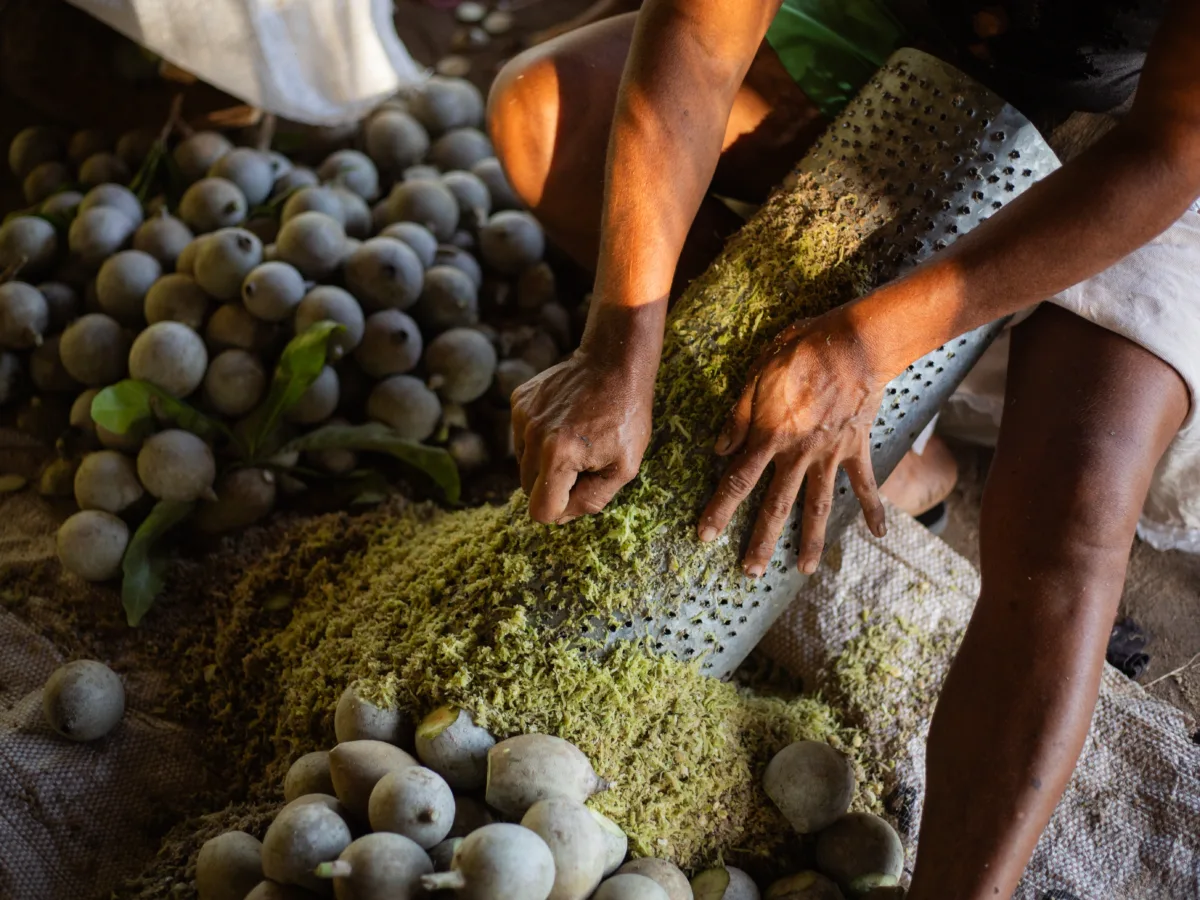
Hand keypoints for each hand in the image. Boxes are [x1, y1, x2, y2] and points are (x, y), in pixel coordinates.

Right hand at [512, 350, 653, 523]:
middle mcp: (533, 436)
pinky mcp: (519, 401)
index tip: (580, 491)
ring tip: (575, 440)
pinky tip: (564, 422)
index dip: (562, 509)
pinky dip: (540, 438)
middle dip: (554, 485)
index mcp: (558, 456)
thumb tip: (562, 516)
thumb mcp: (624, 467)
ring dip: (545, 462)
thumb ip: (592, 500)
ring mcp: (523, 416)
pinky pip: (521, 438)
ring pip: (523, 464)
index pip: (540, 510)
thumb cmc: (626, 416)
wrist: (615, 361)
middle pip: (528, 489)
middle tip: (583, 463)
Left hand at [697, 310, 887, 575]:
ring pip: (818, 505)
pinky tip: (879, 534)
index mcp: (770, 436)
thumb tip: (718, 450)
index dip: (719, 510)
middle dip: (761, 541)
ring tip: (804, 570)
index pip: (738, 481)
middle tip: (749, 572)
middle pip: (776, 505)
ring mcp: (830, 454)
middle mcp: (799, 453)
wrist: (856, 342)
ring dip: (811, 539)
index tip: (705, 536)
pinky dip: (873, 508)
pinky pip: (864, 484)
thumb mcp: (758, 375)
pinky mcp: (856, 448)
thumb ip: (738, 416)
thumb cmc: (801, 352)